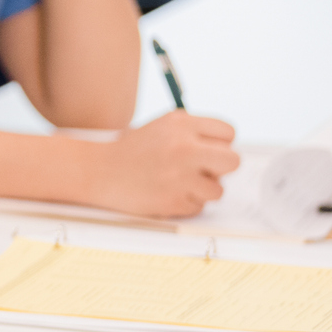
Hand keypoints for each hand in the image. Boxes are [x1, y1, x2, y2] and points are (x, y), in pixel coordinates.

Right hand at [86, 109, 239, 216]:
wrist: (98, 171)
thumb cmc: (132, 151)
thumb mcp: (163, 127)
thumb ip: (196, 133)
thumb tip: (228, 152)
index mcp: (182, 124)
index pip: (229, 133)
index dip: (220, 144)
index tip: (206, 151)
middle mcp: (183, 147)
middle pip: (233, 161)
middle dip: (222, 169)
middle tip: (204, 171)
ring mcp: (179, 176)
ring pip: (218, 190)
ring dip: (201, 190)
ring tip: (177, 183)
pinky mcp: (173, 200)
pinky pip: (198, 207)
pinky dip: (185, 203)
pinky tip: (165, 193)